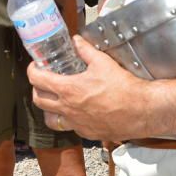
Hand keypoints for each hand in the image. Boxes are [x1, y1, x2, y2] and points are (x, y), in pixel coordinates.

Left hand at [28, 35, 155, 141]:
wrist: (142, 111)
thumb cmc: (124, 89)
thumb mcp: (103, 62)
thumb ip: (85, 50)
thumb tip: (76, 41)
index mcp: (68, 90)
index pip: (37, 80)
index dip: (32, 70)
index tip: (36, 66)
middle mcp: (68, 109)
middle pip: (38, 100)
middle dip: (37, 89)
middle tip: (44, 81)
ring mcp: (77, 124)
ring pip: (50, 119)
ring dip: (48, 109)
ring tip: (55, 99)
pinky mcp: (87, 133)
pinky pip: (70, 127)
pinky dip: (68, 119)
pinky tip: (77, 111)